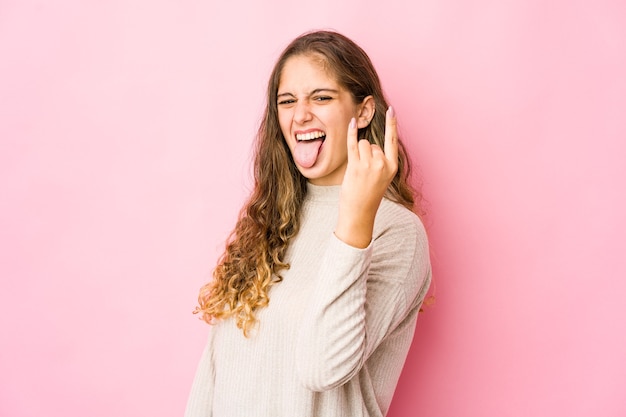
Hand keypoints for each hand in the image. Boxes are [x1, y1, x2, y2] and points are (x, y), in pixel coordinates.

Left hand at [335, 107, 398, 247]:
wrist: (359, 213)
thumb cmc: (369, 195)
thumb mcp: (382, 177)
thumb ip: (380, 160)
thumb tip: (370, 143)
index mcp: (392, 166)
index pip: (392, 140)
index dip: (392, 124)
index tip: (392, 109)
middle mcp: (382, 164)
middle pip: (373, 143)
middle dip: (367, 153)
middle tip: (364, 173)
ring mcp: (369, 165)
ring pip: (363, 144)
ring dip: (358, 153)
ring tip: (358, 171)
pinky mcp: (356, 166)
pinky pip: (353, 144)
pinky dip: (351, 133)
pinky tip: (351, 123)